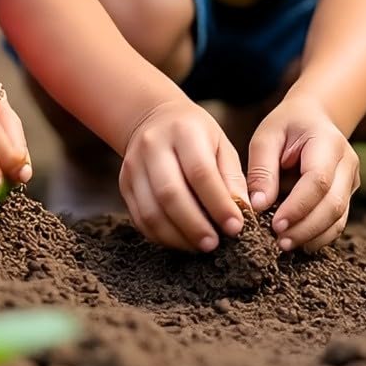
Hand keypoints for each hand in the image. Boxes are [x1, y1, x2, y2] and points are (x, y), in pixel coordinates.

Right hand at [119, 97, 250, 251]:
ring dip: (177, 236)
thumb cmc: (195, 134)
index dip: (218, 204)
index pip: (200, 172)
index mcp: (183, 131)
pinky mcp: (124, 184)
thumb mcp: (221, 145)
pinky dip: (161, 236)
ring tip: (199, 246)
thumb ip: (232, 179)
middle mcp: (153, 146)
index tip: (235, 227)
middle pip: (170, 193)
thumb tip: (242, 213)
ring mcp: (134, 165)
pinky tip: (181, 240)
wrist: (153, 118)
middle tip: (215, 244)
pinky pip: (140, 218)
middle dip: (194, 225)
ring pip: (151, 211)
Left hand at [245, 95, 359, 251]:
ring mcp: (351, 181)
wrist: (314, 117)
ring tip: (286, 245)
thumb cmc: (286, 126)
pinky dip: (320, 235)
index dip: (298, 206)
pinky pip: (338, 221)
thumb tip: (258, 206)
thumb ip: (262, 169)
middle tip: (279, 242)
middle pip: (333, 204)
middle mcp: (347, 163)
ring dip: (313, 236)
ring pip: (339, 218)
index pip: (318, 180)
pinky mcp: (348, 195)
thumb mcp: (267, 137)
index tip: (275, 225)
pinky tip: (300, 242)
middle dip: (306, 228)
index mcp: (328, 142)